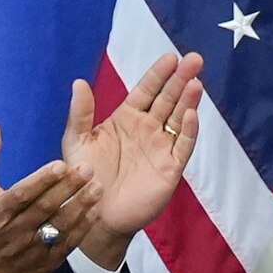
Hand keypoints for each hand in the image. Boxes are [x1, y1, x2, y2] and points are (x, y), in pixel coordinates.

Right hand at [0, 125, 100, 272]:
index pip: (22, 195)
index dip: (42, 180)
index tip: (61, 164)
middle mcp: (16, 231)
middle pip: (45, 208)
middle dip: (68, 188)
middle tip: (87, 169)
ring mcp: (32, 248)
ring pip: (60, 227)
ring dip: (81, 207)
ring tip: (97, 188)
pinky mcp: (46, 262)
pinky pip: (68, 244)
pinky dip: (83, 228)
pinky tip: (95, 211)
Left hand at [61, 51, 206, 267]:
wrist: (95, 214)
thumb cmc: (83, 177)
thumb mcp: (76, 141)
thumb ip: (80, 113)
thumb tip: (79, 81)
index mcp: (126, 118)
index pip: (147, 90)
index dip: (158, 74)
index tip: (170, 57)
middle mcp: (147, 129)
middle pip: (168, 99)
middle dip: (181, 79)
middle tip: (195, 60)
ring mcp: (161, 148)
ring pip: (179, 119)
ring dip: (188, 101)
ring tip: (196, 83)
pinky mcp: (170, 168)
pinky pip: (183, 146)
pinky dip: (189, 131)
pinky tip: (191, 115)